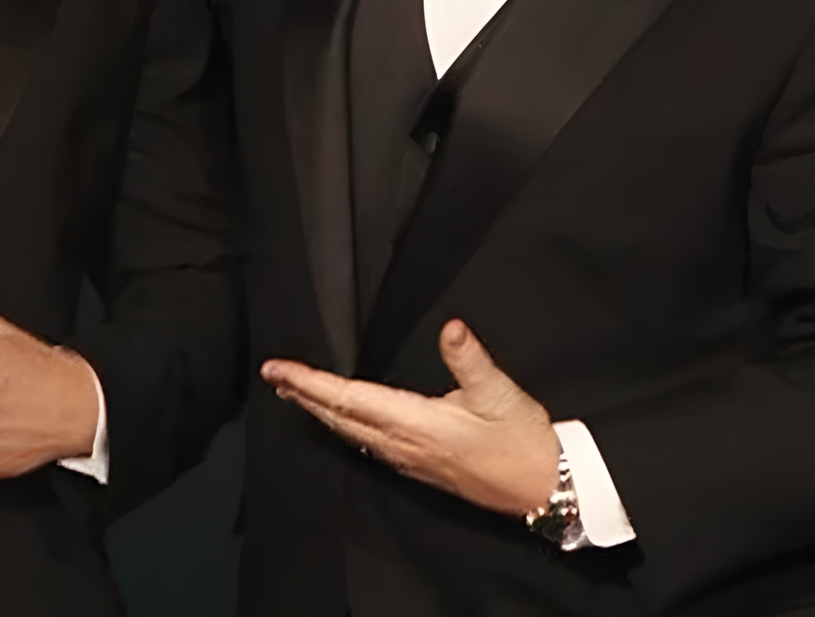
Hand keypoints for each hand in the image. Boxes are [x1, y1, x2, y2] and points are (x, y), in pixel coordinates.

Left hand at [262, 320, 557, 518]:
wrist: (540, 488)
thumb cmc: (521, 440)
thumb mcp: (500, 393)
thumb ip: (470, 360)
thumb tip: (451, 327)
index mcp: (414, 423)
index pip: (349, 399)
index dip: (310, 383)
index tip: (278, 369)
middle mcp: (401, 444)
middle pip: (339, 418)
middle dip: (304, 396)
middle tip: (274, 376)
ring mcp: (407, 459)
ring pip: (350, 433)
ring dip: (319, 411)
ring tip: (296, 393)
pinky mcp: (418, 466)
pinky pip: (366, 443)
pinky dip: (342, 425)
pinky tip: (342, 420)